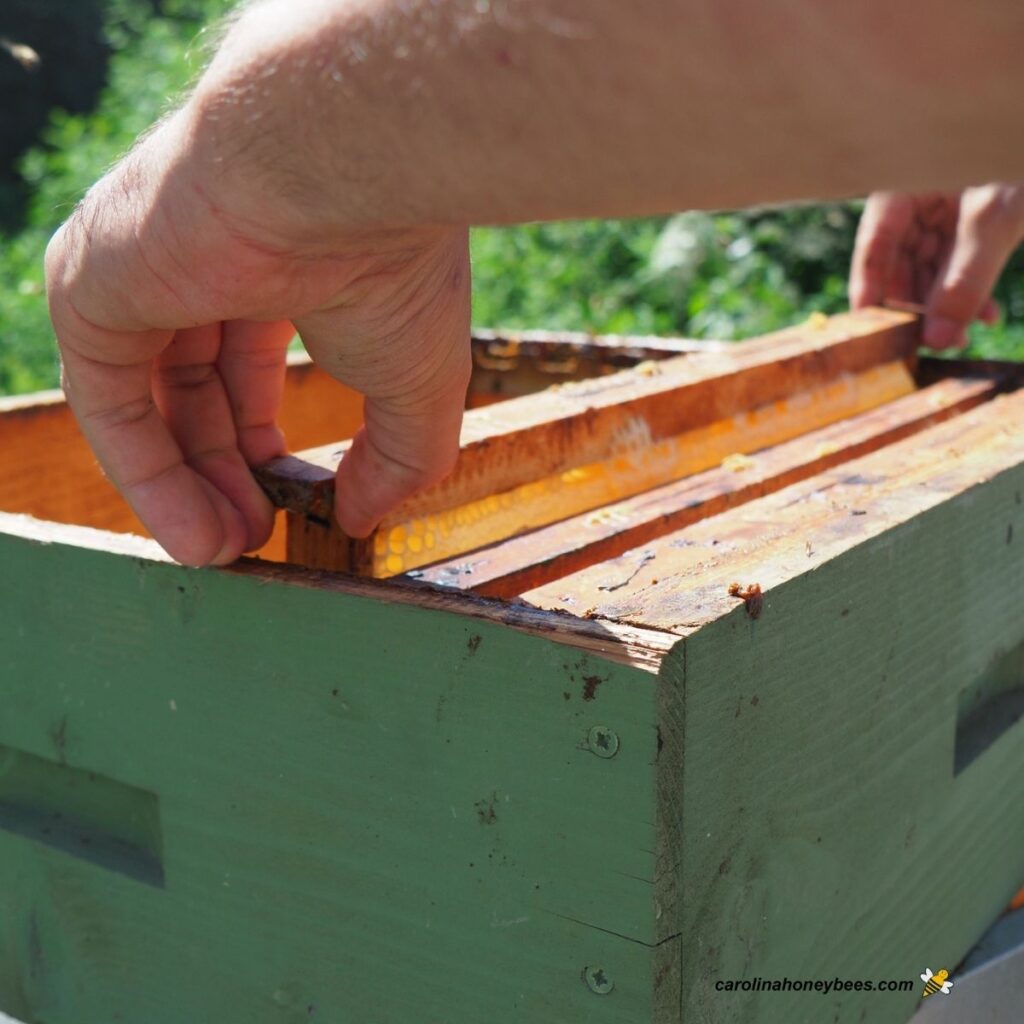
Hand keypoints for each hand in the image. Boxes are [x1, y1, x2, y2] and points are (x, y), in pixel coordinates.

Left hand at [45, 109, 470, 566]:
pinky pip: (107, 400)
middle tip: (251, 543)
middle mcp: (195, 265)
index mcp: (269, 268)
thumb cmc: (395, 265)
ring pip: (144, 401)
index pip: (242, 367)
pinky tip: (197, 535)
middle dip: (222, 477)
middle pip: (190, 392)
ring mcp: (137, 270)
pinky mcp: (92, 284)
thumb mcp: (418, 386)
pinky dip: (147, 477)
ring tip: (224, 553)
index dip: (258, 448)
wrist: (343, 171)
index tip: (288, 510)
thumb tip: (364, 519)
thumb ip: (398, 457)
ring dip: (184, 489)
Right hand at [849, 184, 1023, 348]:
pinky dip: (970, 293)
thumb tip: (937, 340)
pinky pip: (957, 268)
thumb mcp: (994, 221)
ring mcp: (941, 215)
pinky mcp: (967, 226)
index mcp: (903, 188)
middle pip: (899, 267)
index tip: (873, 333)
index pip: (873, 248)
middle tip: (933, 343)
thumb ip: (964, 282)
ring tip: (966, 336)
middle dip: (918, 309)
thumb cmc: (1016, 157)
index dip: (870, 293)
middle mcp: (915, 204)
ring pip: (929, 274)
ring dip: (947, 308)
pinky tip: (987, 316)